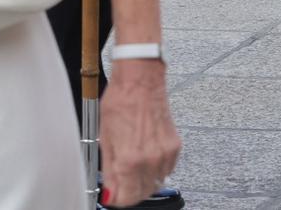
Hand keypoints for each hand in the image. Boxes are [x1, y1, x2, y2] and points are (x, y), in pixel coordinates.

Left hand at [98, 60, 179, 207]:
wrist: (140, 82)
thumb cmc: (120, 103)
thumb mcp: (106, 140)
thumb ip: (109, 171)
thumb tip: (110, 191)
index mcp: (130, 160)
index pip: (127, 198)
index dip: (117, 199)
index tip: (112, 194)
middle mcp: (150, 160)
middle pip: (143, 194)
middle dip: (130, 192)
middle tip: (120, 182)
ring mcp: (165, 153)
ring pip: (156, 183)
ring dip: (144, 182)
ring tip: (133, 167)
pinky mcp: (175, 146)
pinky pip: (167, 170)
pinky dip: (156, 169)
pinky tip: (146, 157)